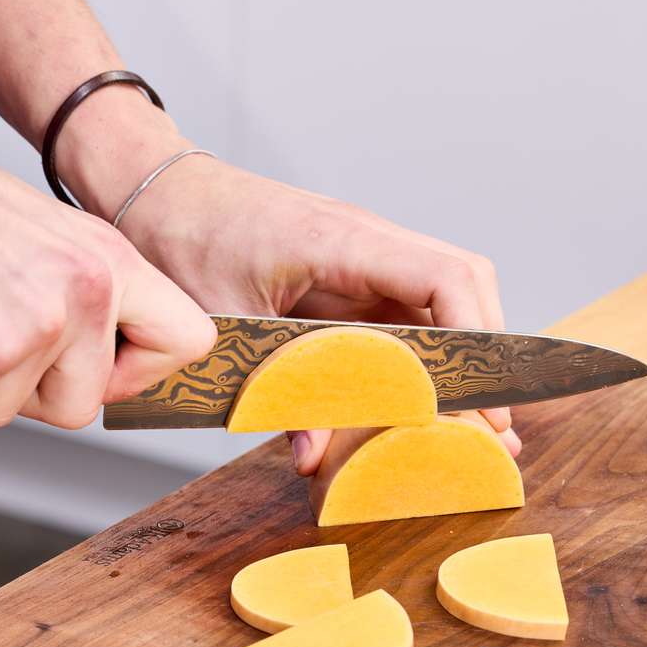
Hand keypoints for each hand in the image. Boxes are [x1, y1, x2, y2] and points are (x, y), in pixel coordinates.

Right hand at [0, 125, 214, 428]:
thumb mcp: (47, 239)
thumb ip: (85, 296)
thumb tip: (102, 366)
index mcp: (112, 261)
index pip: (187, 340)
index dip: (140, 372)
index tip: (100, 371)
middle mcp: (88, 292)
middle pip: (84, 406)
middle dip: (27, 394)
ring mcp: (39, 325)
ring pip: (10, 414)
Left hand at [116, 158, 519, 470]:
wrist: (154, 191)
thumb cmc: (184, 238)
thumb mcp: (226, 326)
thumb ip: (277, 389)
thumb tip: (315, 454)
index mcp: (343, 241)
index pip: (446, 277)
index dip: (478, 337)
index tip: (485, 398)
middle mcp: (366, 241)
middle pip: (461, 288)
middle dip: (482, 359)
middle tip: (493, 432)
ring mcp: (360, 255)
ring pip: (437, 303)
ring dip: (455, 360)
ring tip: (472, 427)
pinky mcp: (345, 273)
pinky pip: (399, 311)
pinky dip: (418, 354)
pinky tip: (421, 399)